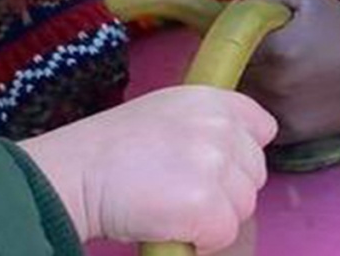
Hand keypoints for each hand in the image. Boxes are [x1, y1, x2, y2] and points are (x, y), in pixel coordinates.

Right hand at [17, 85, 275, 251]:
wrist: (78, 171)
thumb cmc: (110, 148)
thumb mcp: (164, 112)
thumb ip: (204, 123)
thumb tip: (232, 154)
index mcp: (212, 99)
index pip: (261, 127)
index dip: (241, 155)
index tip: (214, 169)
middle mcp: (222, 126)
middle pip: (254, 174)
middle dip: (226, 191)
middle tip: (181, 192)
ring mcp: (217, 164)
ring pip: (242, 207)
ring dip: (213, 217)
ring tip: (171, 208)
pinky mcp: (208, 204)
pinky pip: (223, 234)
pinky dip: (201, 240)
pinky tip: (170, 226)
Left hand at [237, 0, 339, 142]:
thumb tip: (229, 7)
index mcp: (273, 49)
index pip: (223, 44)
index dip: (227, 38)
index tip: (239, 36)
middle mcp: (272, 85)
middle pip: (227, 74)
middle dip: (233, 62)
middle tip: (257, 54)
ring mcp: (280, 113)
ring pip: (238, 100)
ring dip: (244, 87)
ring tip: (270, 74)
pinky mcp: (289, 134)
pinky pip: (256, 121)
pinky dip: (259, 110)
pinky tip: (280, 95)